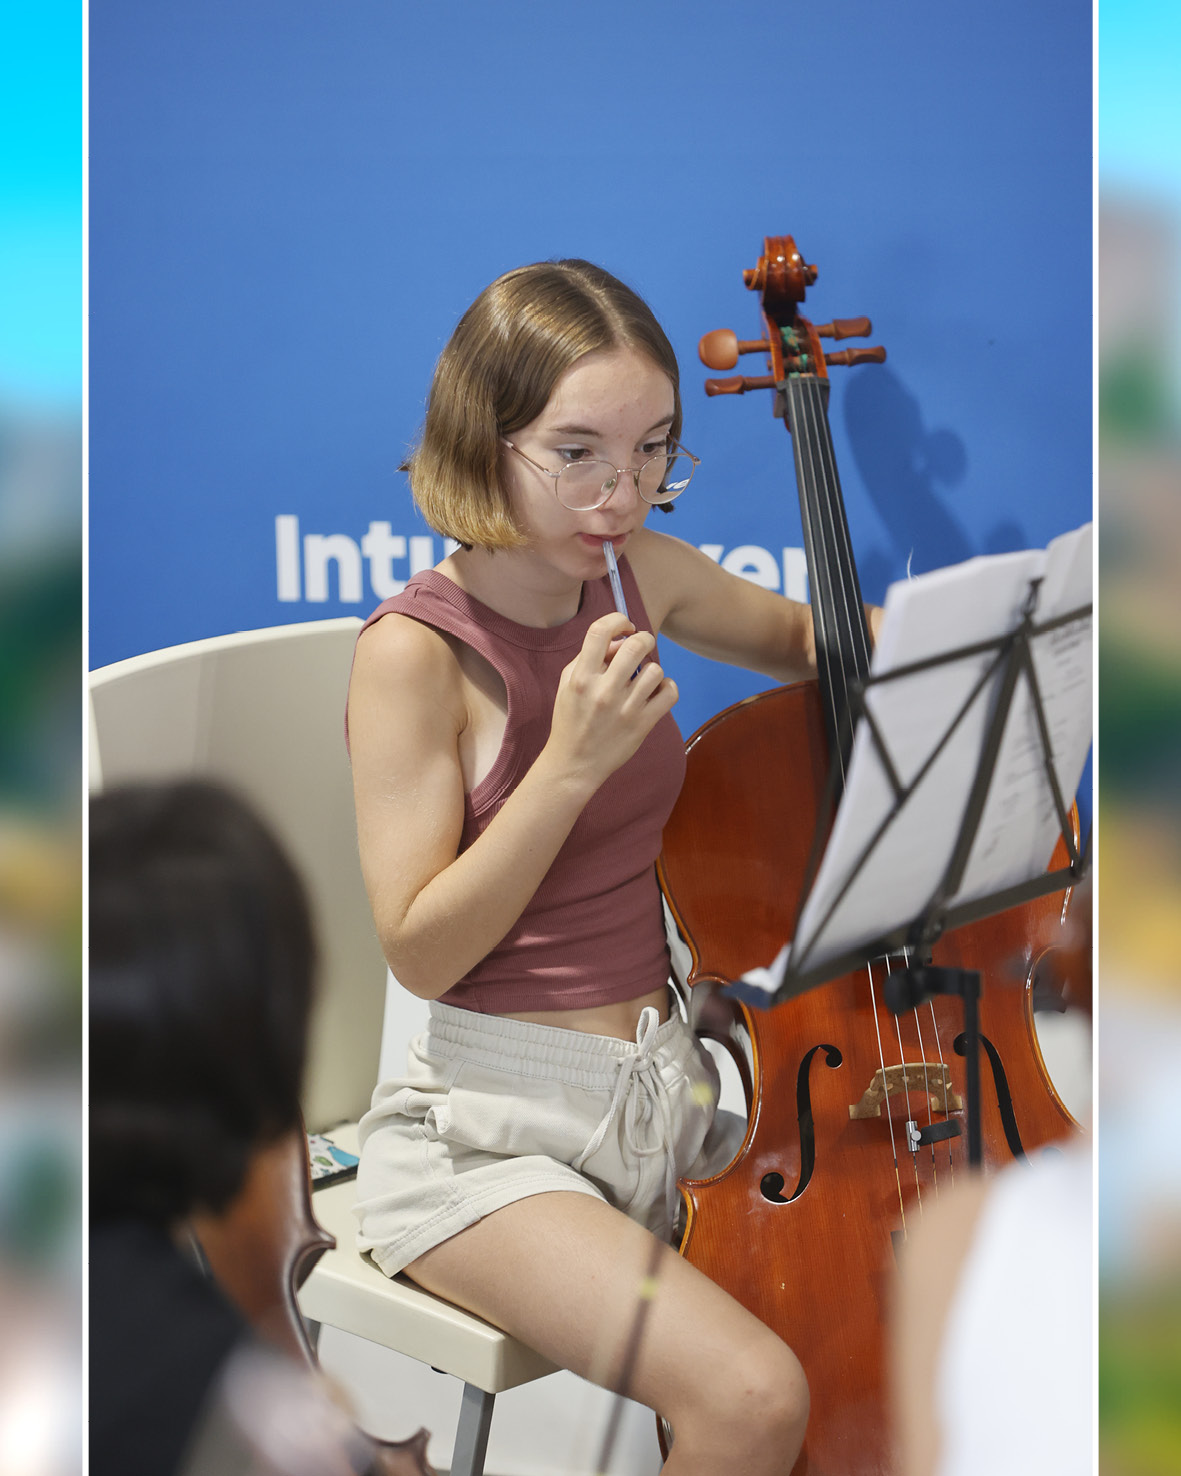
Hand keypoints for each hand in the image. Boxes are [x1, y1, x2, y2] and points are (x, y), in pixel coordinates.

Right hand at [544, 612, 677, 793]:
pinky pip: (670, 693)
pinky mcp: (643, 724)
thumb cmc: (571, 719)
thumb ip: (589, 657)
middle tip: (642, 645)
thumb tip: (620, 640)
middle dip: (644, 639)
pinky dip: (668, 687)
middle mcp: (604, 690)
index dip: (618, 620)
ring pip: (655, 670)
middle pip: (636, 645)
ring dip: (652, 669)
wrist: (574, 764)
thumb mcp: (568, 684)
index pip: (600, 631)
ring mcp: (626, 708)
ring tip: (644, 679)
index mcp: (582, 677)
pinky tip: (657, 692)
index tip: (625, 626)